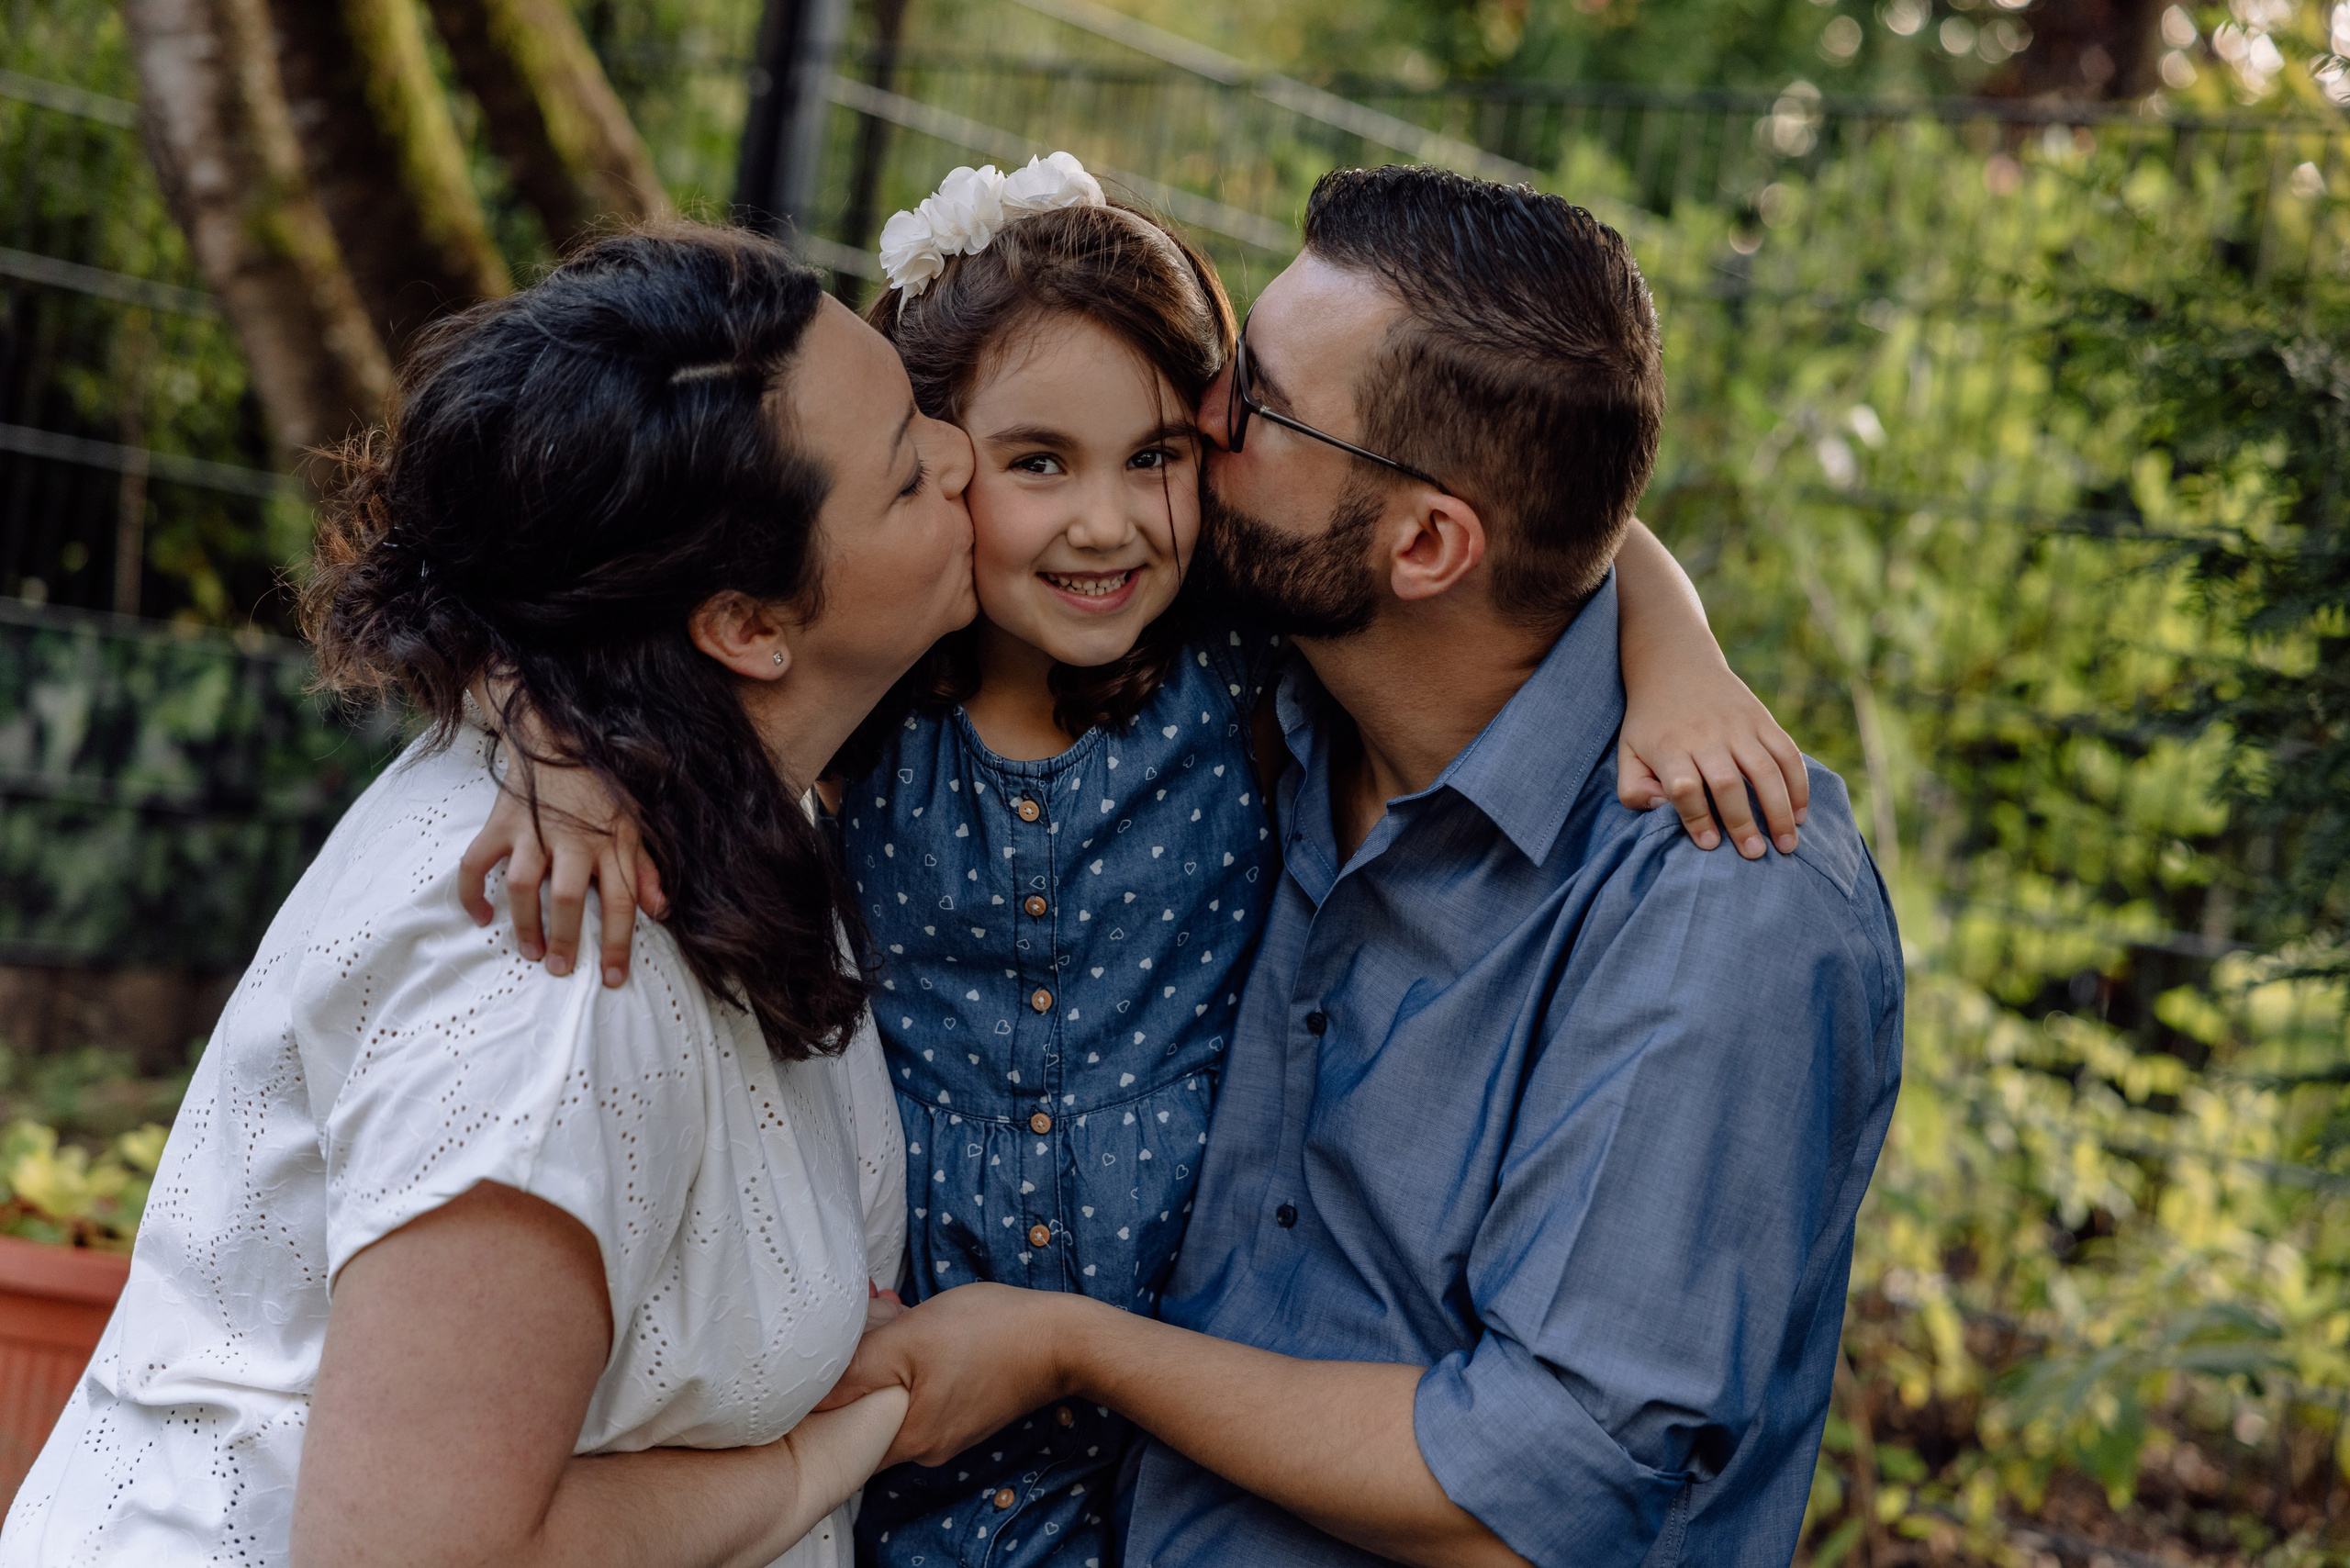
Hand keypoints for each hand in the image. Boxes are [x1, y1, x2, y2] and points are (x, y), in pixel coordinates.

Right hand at [456, 757, 665, 986]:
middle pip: (567, 896)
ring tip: (529, 952)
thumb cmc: (601, 789)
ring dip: (523, 923)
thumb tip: (660, 909)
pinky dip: (473, 892)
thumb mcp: (634, 824)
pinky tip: (481, 917)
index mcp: (611, 842)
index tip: (613, 979)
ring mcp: (533, 830)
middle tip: (560, 969)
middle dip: (563, 938)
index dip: (617, 944)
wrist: (558, 738)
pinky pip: (476, 862)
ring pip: (522, 883)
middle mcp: (573, 839)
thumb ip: (645, 867)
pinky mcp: (500, 822)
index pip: (621, 901)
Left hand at [813, 1283, 1081, 1467]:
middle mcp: (927, 1448)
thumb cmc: (991, 1332)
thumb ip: (858, 1365)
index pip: (841, 1436)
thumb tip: (812, 1386)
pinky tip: (919, 1323)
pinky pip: (924, 1388)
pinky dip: (914, 1359)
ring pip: (897, 1396)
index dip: (823, 1400)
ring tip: (891, 1312)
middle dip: (857, 1366)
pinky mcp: (967, 1409)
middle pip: (868, 1413)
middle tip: (860, 1322)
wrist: (1064, 1339)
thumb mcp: (912, 1336)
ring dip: (887, 1355)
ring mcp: (950, 1430)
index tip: (818, 1360)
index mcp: (908, 1441)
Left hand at [1617, 656, 1807, 859]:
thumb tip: (1661, 810)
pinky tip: (1800, 814)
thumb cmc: (1651, 723)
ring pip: (1765, 770)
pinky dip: (1798, 784)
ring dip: (1779, 810)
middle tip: (1754, 855)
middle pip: (1728, 783)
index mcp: (1670, 747)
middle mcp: (1706, 736)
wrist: (1675, 666)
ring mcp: (1738, 726)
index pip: (1685, 787)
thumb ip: (1634, 788)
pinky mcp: (1762, 719)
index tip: (1709, 845)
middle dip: (1743, 823)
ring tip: (1786, 845)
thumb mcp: (1628, 752)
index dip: (1697, 818)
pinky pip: (1787, 753)